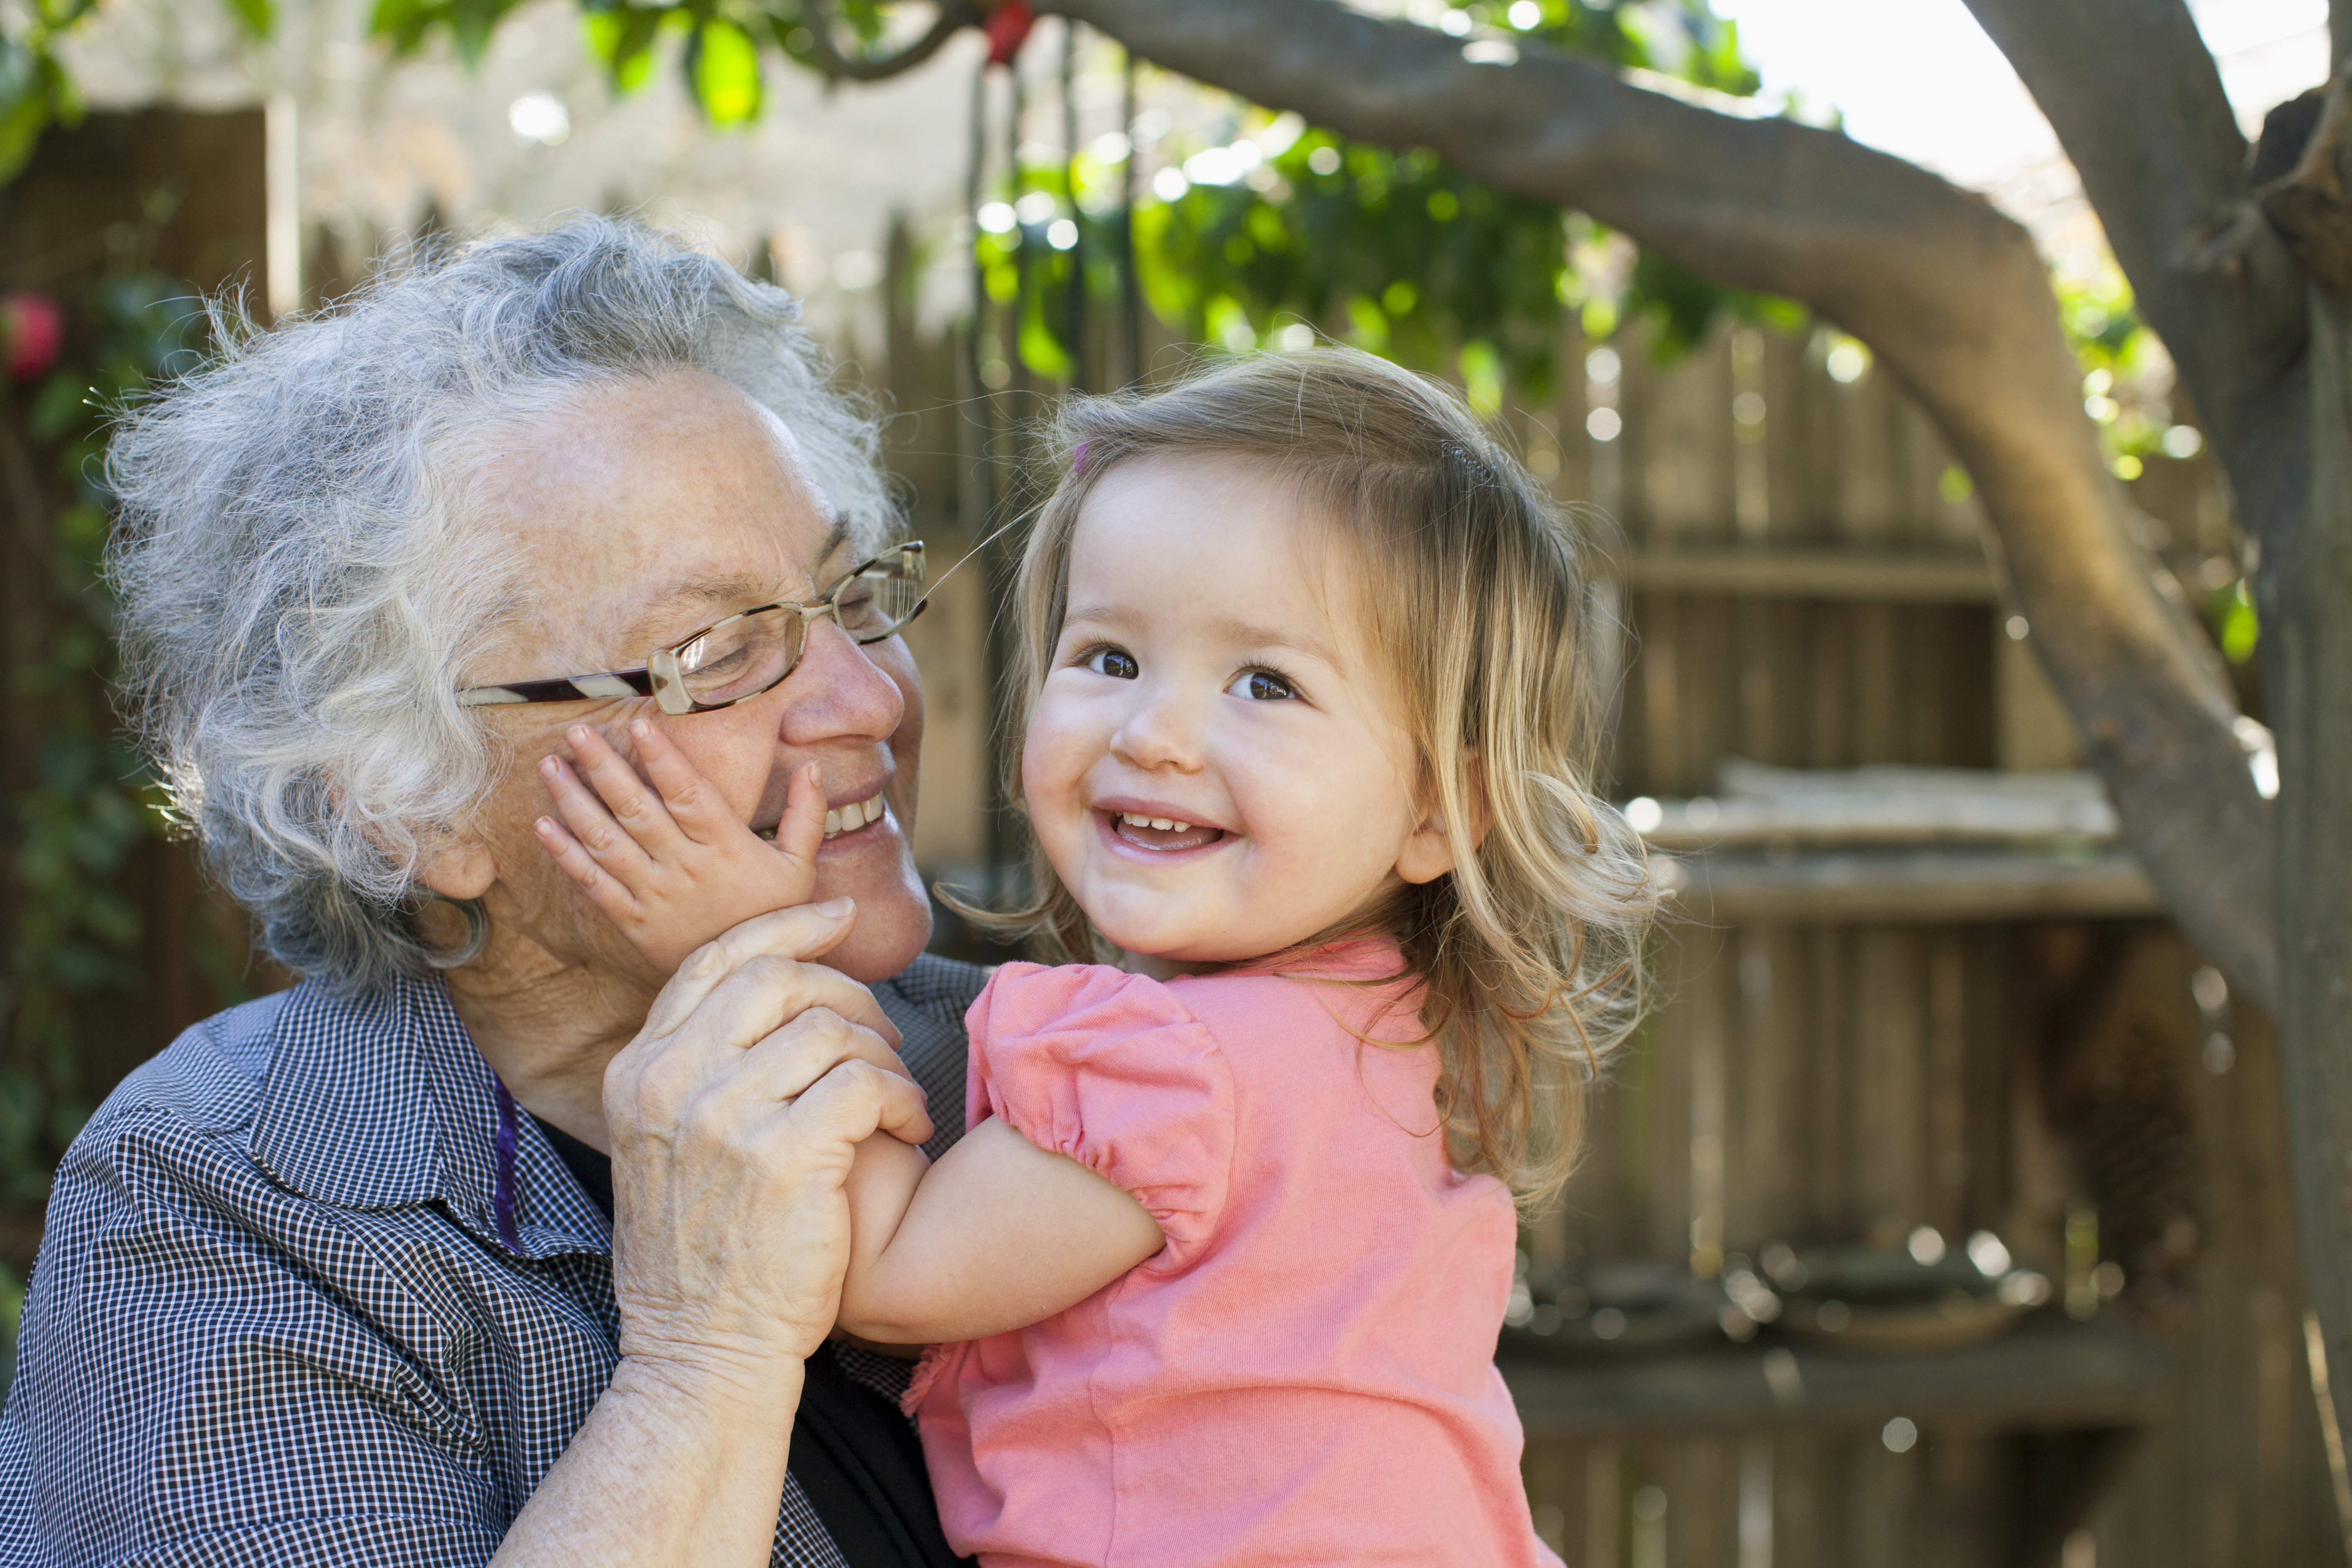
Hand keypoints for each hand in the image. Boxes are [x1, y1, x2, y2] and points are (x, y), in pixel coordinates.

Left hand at [534, 718, 827, 972]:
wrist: (754, 981)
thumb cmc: (778, 917)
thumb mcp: (802, 866)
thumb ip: (807, 814)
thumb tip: (814, 765)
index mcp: (725, 847)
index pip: (688, 793)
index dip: (663, 758)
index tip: (638, 725)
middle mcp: (685, 867)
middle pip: (637, 809)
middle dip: (603, 767)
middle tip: (576, 734)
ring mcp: (656, 895)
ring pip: (606, 842)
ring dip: (574, 802)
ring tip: (550, 767)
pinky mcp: (634, 921)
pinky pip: (594, 885)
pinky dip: (566, 855)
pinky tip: (543, 826)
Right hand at [603, 900, 936, 1399]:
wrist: (701, 1351)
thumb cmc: (701, 1252)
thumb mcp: (666, 1145)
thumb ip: (699, 1068)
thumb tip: (772, 993)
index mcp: (638, 1072)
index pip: (714, 963)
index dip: (784, 928)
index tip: (837, 914)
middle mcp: (672, 1083)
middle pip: (780, 980)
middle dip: (848, 992)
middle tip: (884, 1033)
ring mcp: (725, 1118)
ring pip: (832, 1030)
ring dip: (883, 1055)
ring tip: (895, 1096)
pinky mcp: (784, 1157)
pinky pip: (865, 1084)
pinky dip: (900, 1097)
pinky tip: (907, 1127)